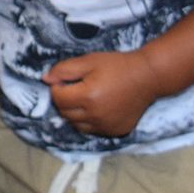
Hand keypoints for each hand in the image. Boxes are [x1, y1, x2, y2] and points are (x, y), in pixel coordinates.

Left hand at [43, 49, 160, 136]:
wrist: (148, 77)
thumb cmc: (118, 66)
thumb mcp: (89, 61)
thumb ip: (65, 70)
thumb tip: (46, 79)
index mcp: (88, 97)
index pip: (58, 99)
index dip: (57, 88)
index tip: (65, 80)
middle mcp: (95, 116)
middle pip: (65, 113)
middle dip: (64, 101)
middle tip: (75, 88)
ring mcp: (106, 126)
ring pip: (77, 125)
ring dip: (75, 113)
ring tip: (86, 98)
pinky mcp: (115, 131)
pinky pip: (93, 130)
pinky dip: (89, 121)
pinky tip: (98, 108)